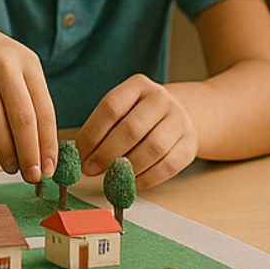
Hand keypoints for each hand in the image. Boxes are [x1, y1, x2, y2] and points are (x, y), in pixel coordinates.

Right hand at [0, 19, 57, 180]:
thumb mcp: (15, 69)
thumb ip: (30, 102)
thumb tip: (42, 152)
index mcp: (27, 63)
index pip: (44, 111)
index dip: (47, 145)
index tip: (48, 169)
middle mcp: (3, 65)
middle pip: (22, 119)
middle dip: (28, 154)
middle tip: (31, 177)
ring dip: (4, 153)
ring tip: (9, 166)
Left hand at [76, 74, 198, 186]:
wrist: (178, 114)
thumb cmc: (138, 114)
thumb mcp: (121, 109)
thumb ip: (102, 128)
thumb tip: (81, 156)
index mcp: (138, 85)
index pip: (111, 107)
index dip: (92, 133)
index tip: (79, 154)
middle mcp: (160, 99)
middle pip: (131, 129)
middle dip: (106, 154)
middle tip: (91, 170)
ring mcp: (179, 120)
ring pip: (152, 148)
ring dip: (127, 168)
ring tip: (111, 177)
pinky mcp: (190, 143)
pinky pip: (168, 165)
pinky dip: (147, 178)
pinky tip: (132, 183)